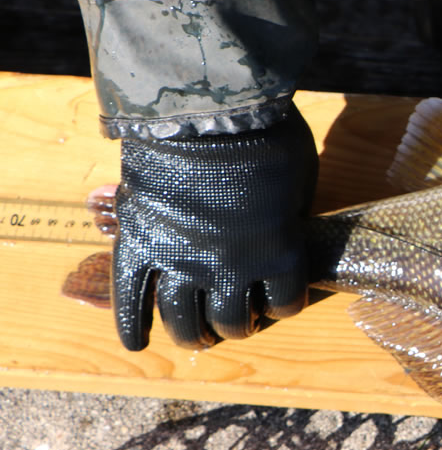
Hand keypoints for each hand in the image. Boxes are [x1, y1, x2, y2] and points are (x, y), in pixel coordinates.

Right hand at [113, 110, 318, 349]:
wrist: (206, 107)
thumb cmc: (268, 135)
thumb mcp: (303, 178)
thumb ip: (292, 213)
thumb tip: (286, 227)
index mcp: (278, 254)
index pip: (284, 304)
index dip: (281, 304)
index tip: (275, 300)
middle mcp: (229, 268)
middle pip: (231, 320)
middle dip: (236, 326)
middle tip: (232, 323)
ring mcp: (179, 258)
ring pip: (183, 318)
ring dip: (191, 334)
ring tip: (194, 339)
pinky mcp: (139, 241)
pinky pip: (129, 296)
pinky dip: (131, 323)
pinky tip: (136, 343)